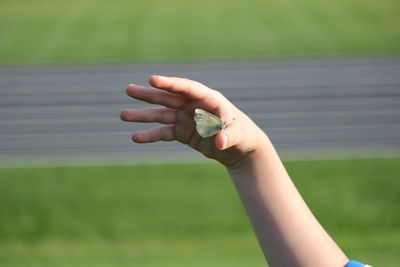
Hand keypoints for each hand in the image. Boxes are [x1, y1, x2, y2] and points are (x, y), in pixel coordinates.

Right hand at [120, 75, 266, 167]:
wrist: (240, 149)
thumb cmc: (242, 135)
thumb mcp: (238, 135)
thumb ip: (228, 136)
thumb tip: (220, 141)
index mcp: (208, 99)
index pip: (186, 88)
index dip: (170, 83)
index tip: (152, 80)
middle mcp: (194, 106)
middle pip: (168, 97)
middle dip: (149, 94)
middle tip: (128, 90)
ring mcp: (186, 119)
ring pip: (161, 114)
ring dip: (143, 115)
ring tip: (122, 115)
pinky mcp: (183, 133)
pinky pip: (163, 132)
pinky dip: (150, 135)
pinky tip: (135, 137)